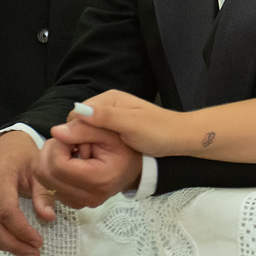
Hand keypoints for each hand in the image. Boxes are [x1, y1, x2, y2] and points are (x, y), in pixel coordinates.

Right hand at [0, 130, 51, 255]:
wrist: (3, 145)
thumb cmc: (24, 156)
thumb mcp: (39, 169)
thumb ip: (43, 193)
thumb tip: (48, 218)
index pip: (6, 212)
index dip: (22, 231)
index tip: (39, 241)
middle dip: (14, 245)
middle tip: (34, 252)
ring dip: (2, 246)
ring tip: (24, 249)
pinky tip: (6, 244)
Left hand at [37, 116, 143, 208]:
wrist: (133, 169)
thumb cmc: (125, 149)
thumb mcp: (109, 132)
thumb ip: (83, 129)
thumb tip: (56, 132)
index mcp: (99, 180)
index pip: (58, 165)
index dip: (58, 145)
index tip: (72, 136)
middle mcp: (88, 197)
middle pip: (45, 173)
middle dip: (51, 151)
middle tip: (69, 141)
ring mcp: (80, 203)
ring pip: (42, 179)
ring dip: (50, 159)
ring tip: (71, 151)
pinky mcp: (73, 203)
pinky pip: (48, 185)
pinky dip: (52, 170)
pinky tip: (69, 162)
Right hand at [54, 89, 185, 157]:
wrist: (180, 139)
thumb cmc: (158, 132)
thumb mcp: (130, 125)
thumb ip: (104, 117)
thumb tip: (76, 111)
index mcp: (109, 98)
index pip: (77, 114)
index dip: (75, 132)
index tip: (83, 149)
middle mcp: (108, 104)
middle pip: (80, 122)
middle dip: (81, 138)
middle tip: (92, 155)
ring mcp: (112, 116)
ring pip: (88, 130)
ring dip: (89, 143)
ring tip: (98, 156)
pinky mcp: (117, 127)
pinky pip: (98, 135)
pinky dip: (97, 145)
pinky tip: (104, 154)